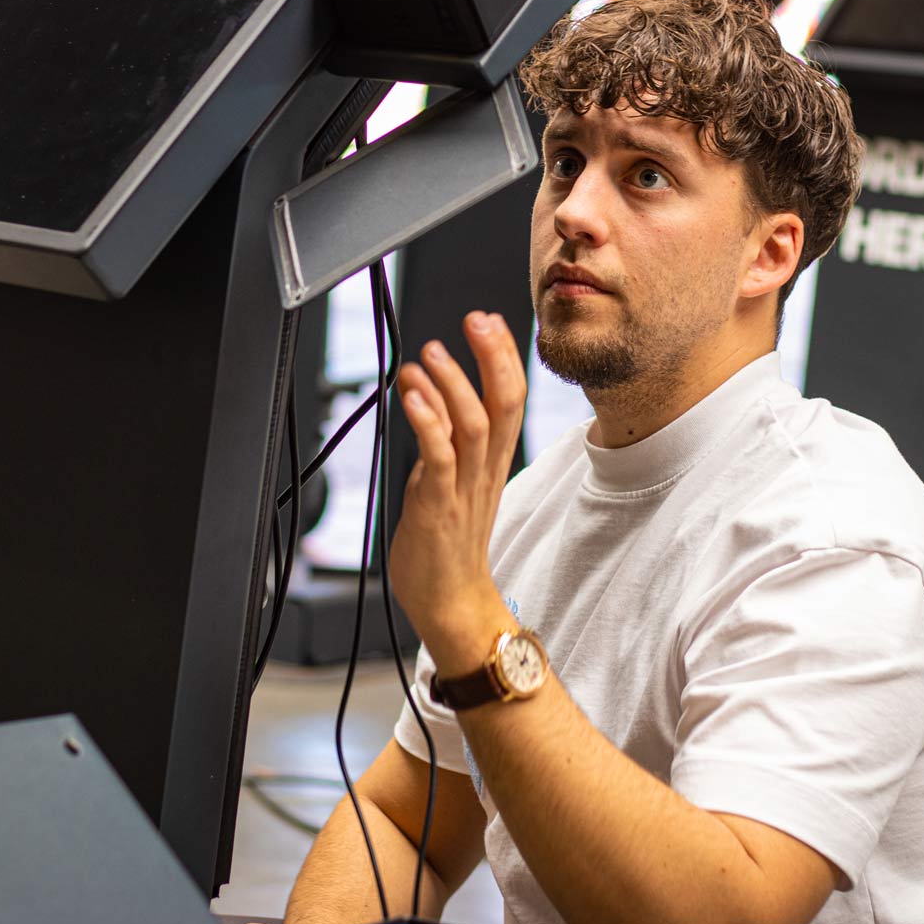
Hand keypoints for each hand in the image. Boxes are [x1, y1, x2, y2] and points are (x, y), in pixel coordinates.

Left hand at [389, 311, 526, 672]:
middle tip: (476, 320)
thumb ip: (445, 444)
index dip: (503, 357)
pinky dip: (428, 422)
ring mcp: (464, 489)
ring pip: (473, 425)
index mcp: (492, 463)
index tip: (491, 320)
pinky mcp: (439, 507)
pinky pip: (439, 459)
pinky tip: (412, 395)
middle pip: (504, 404)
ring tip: (431, 352)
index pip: (510, 399)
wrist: (450, 604)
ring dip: (452, 383)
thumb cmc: (447, 545)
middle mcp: (485, 471)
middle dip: (493, 356)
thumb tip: (430, 405)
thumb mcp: (450, 482)